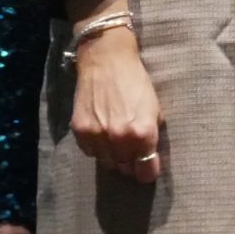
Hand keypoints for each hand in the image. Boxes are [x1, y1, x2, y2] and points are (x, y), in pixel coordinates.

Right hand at [71, 30, 163, 182]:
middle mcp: (119, 138)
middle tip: (134, 155)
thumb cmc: (136, 83)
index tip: (148, 169)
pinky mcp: (79, 131)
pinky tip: (103, 136)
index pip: (146, 171)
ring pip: (107, 163)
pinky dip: (98, 149)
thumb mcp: (155, 109)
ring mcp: (97, 136)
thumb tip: (148, 158)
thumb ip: (151, 136)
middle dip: (131, 164)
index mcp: (143, 133)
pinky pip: (90, 153)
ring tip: (118, 144)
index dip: (148, 172)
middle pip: (126, 169)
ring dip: (114, 158)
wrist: (106, 61)